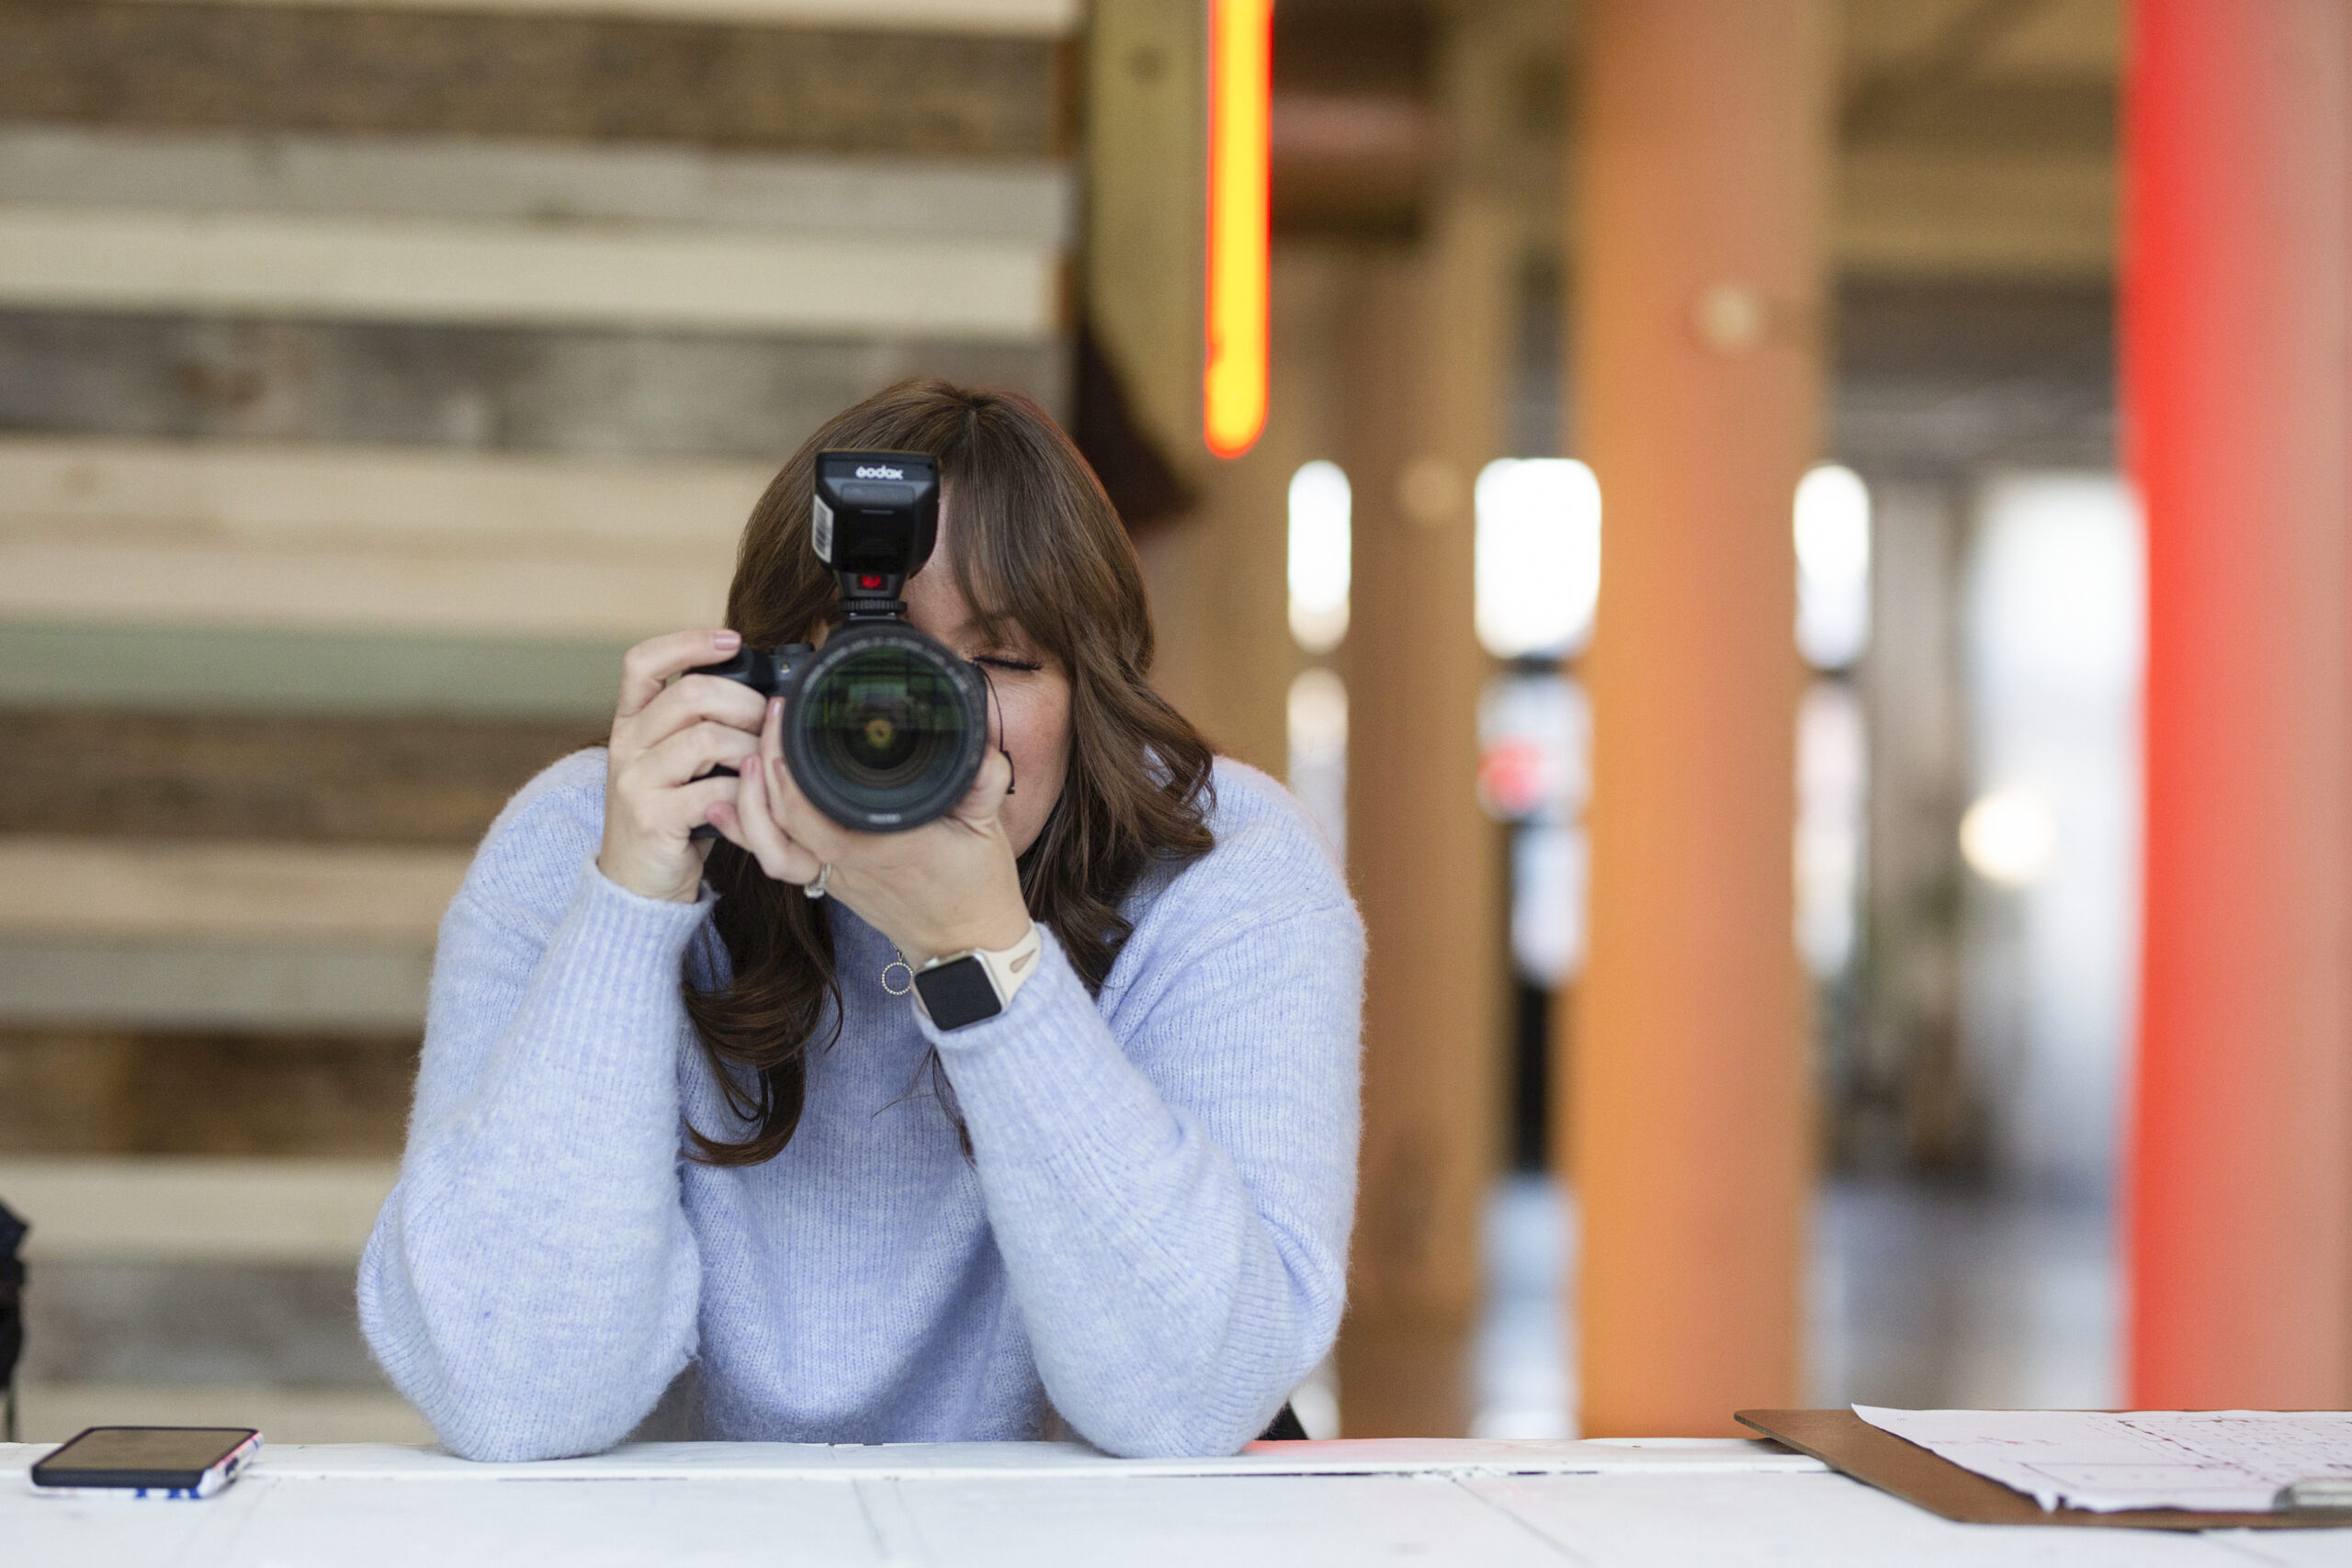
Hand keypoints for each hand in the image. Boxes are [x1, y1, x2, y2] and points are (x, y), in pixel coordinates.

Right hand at [598, 629, 768, 902]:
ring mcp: (635, 781)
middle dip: (745, 703)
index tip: (732, 639)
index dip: (687, 642)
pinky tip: (753, 801)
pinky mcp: (653, 817)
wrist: (636, 883)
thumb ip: (698, 726)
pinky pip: (715, 790)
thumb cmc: (671, 816)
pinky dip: (746, 794)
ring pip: (707, 738)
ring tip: (766, 766)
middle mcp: (626, 744)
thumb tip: (761, 691)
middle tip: (769, 723)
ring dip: (752, 750)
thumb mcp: (676, 762)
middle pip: (689, 694)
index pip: (642, 661)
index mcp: (630, 722)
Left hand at [707, 697, 1033, 965]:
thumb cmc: (977, 886)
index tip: (785, 721)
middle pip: (783, 820)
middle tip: (767, 717)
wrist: (964, 944)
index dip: (789, 773)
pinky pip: (776, 858)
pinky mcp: (827, 880)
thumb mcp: (988, 826)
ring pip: (770, 847)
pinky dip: (747, 831)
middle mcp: (848, 863)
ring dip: (748, 802)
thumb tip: (979, 744)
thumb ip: (984, 780)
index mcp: (885, 845)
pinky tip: (724, 803)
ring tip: (745, 757)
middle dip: (764, 766)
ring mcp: (833, 875)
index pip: (818, 813)